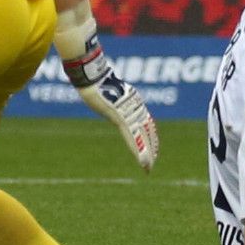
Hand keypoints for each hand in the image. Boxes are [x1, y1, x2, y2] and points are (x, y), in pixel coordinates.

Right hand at [63, 35, 159, 170]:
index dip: (149, 137)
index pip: (145, 123)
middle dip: (150, 149)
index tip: (152, 149)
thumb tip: (104, 98)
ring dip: (145, 155)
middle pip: (146, 132)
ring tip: (148, 168)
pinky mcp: (122, 118)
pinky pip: (133, 139)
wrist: (92, 76)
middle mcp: (135, 108)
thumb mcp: (106, 91)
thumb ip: (110, 98)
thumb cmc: (94, 80)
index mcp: (133, 102)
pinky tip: (143, 162)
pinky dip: (139, 152)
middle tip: (150, 165)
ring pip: (141, 138)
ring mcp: (130, 113)